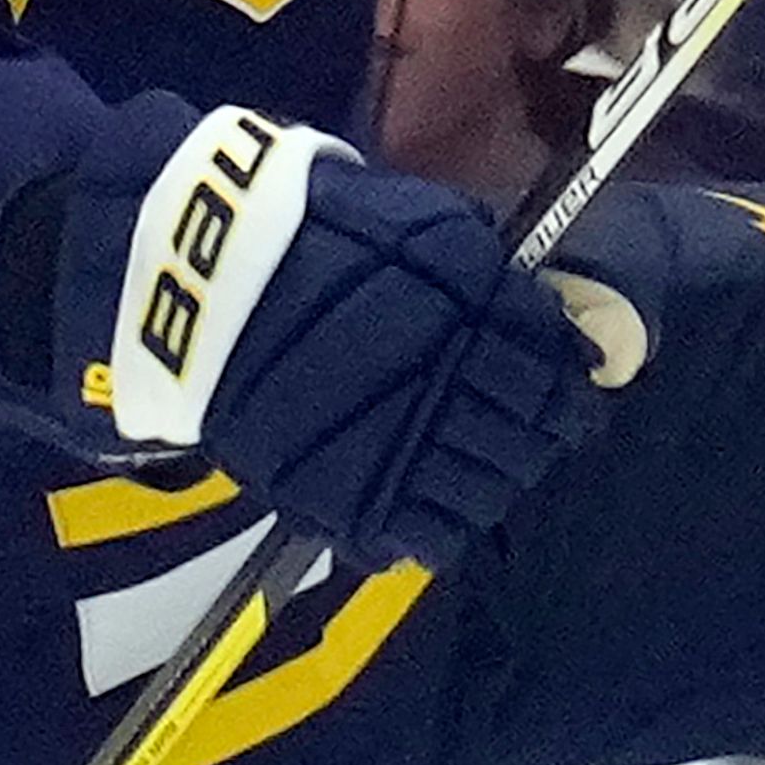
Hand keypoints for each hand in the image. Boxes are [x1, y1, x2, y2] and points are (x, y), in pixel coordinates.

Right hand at [51, 102, 602, 572]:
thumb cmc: (313, 231)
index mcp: (473, 320)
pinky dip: (439, 528)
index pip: (555, 379)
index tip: (565, 391)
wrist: (197, 271)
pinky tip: (434, 508)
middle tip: (523, 433)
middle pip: (529, 443)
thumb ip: (492, 281)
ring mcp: (396, 451)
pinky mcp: (346, 499)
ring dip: (493, 483)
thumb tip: (562, 327)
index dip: (567, 389)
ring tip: (472, 467)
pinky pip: (423, 538)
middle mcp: (446, 389)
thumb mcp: (422, 225)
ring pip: (486, 495)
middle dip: (535, 438)